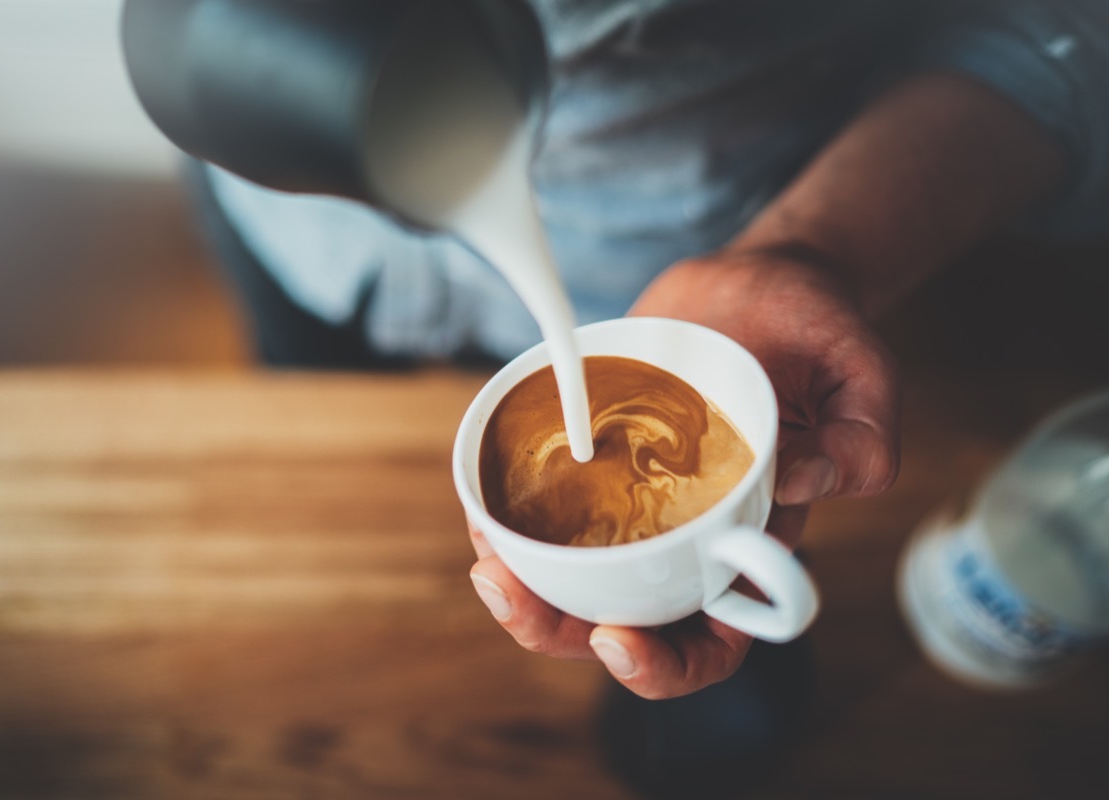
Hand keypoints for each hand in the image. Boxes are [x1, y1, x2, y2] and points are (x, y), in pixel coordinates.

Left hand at [468, 249, 900, 698]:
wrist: (755, 283)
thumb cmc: (813, 335)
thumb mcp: (861, 374)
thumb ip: (864, 437)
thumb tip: (799, 482)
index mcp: (749, 544)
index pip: (711, 640)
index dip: (666, 664)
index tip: (618, 636)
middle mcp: (684, 539)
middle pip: (620, 621)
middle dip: (555, 629)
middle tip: (507, 589)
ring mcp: (633, 502)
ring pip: (568, 577)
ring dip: (520, 584)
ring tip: (484, 553)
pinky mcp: (593, 460)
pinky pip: (543, 507)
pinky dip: (508, 518)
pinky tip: (483, 503)